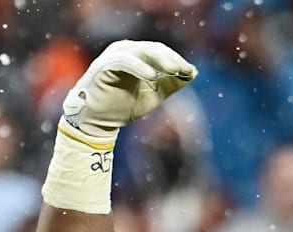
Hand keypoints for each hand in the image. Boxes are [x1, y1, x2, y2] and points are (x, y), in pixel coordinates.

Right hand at [63, 40, 197, 137]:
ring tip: (173, 71)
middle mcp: (124, 51)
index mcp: (137, 55)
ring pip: (140, 51)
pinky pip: (123, 61)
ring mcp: (113, 56)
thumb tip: (193, 72)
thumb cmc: (125, 106)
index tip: (190, 72)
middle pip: (152, 49)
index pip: (160, 51)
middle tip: (184, 70)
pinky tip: (152, 76)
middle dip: (170, 59)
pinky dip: (138, 67)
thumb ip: (172, 83)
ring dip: (159, 60)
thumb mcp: (155, 94)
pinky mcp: (103, 66)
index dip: (176, 60)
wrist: (99, 122)